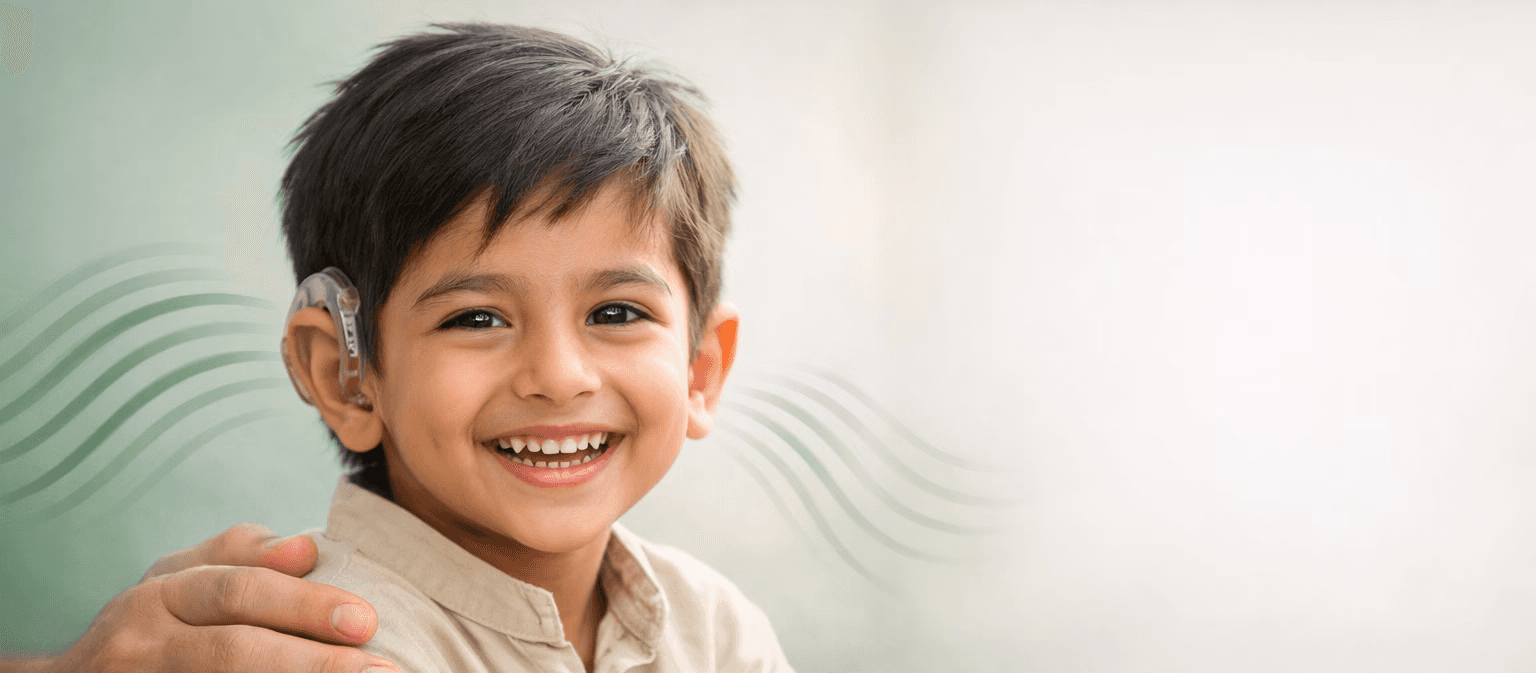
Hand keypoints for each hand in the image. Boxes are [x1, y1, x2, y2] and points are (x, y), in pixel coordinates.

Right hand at [5, 524, 397, 672]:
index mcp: (160, 596)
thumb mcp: (177, 577)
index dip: (303, 604)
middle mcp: (145, 643)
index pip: (237, 592)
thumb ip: (241, 555)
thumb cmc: (150, 623)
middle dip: (312, 661)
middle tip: (381, 669)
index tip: (366, 619)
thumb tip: (307, 548)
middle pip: (234, 651)